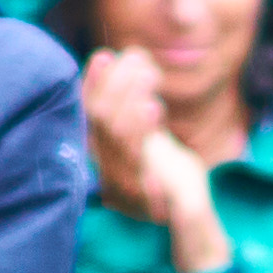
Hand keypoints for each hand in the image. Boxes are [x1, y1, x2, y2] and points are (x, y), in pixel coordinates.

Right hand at [78, 48, 230, 270]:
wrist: (186, 217)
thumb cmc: (166, 168)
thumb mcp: (148, 132)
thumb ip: (134, 101)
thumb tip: (127, 56)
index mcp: (100, 151)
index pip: (86, 113)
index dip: (92, 84)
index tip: (105, 55)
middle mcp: (103, 167)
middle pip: (101, 122)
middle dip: (118, 85)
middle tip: (138, 60)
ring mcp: (121, 184)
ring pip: (117, 139)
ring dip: (130, 101)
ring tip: (148, 78)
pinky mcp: (143, 199)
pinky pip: (137, 163)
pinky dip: (142, 132)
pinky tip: (153, 107)